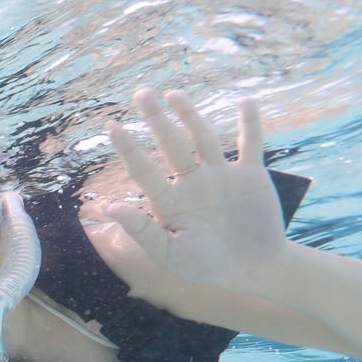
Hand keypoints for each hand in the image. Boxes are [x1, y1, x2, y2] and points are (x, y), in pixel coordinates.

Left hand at [101, 87, 293, 289]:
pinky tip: (245, 101)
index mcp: (168, 200)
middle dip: (156, 119)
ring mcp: (220, 176)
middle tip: (141, 93)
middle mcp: (191, 181)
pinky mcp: (250, 175)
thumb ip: (141, 230)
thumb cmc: (205, 265)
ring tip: (174, 93)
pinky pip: (250, 144)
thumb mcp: (168, 254)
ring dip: (190, 115)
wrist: (252, 268)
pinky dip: (249, 123)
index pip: (143, 169)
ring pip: (202, 137)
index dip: (127, 148)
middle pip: (170, 144)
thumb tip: (110, 207)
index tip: (111, 126)